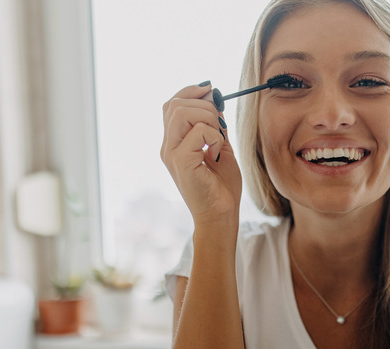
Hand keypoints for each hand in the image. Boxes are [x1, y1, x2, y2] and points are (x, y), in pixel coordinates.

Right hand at [161, 83, 241, 223]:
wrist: (221, 215)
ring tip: (218, 139)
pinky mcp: (181, 161)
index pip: (172, 104)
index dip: (191, 92)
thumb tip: (215, 100)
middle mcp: (168, 146)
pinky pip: (199, 131)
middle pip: (175, 104)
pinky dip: (214, 136)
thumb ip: (215, 126)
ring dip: (209, 118)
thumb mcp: (220, 147)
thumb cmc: (221, 187)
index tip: (211, 92)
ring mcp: (171, 153)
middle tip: (220, 123)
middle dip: (204, 105)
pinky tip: (216, 153)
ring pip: (182, 112)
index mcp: (174, 142)